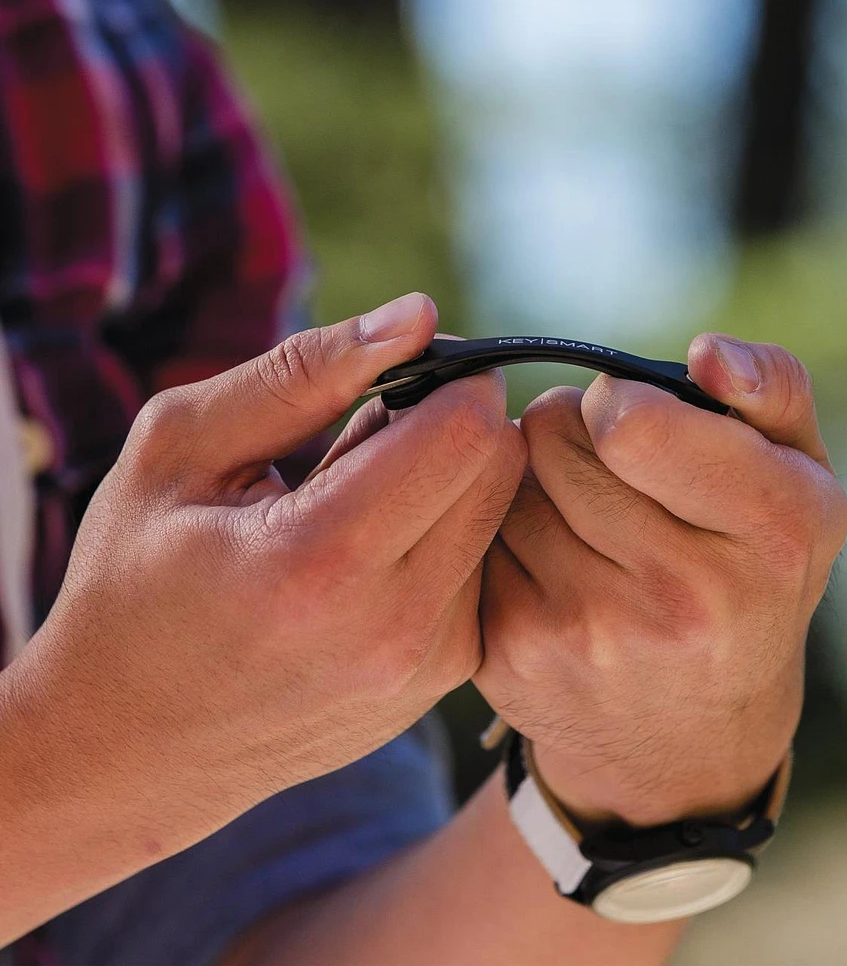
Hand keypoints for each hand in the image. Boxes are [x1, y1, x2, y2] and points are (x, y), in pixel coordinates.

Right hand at [3, 293, 524, 867]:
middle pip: (501, 469)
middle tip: (373, 433)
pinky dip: (443, 539)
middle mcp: (394, 628)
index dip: (447, 375)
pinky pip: (481, 574)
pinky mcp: (437, 687)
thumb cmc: (132, 585)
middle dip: (454, 421)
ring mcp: (425, 670)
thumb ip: (305, 371)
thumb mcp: (182, 450)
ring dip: (447, 484)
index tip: (400, 373)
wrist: (130, 747)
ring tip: (356, 506)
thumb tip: (418, 314)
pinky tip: (369, 557)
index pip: (467, 428)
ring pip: (499, 520)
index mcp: (319, 559)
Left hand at [475, 335, 846, 825]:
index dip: (616, 402)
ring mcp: (589, 633)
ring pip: (502, 478)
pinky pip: (469, 533)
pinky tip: (545, 564)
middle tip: (604, 467)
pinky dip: (500, 533)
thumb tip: (707, 354)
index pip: (631, 419)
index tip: (628, 422)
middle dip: (570, 430)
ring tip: (580, 518)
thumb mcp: (799, 482)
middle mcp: (682, 597)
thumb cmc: (746, 576)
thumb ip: (770, 391)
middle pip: (550, 433)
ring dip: (531, 480)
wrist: (684, 737)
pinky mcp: (513, 654)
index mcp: (770, 533)